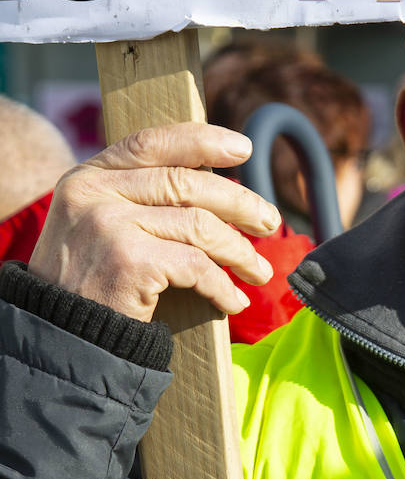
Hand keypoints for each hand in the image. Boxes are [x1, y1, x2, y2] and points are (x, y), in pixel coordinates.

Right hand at [28, 122, 281, 321]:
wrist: (61, 337)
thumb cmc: (91, 284)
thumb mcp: (99, 225)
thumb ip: (138, 198)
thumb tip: (215, 181)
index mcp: (87, 176)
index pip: (152, 143)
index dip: (203, 141)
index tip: (244, 149)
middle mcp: (95, 192)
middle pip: (187, 184)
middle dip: (240, 203)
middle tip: (270, 222)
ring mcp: (110, 224)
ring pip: (200, 225)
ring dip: (239, 252)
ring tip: (259, 272)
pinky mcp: (129, 261)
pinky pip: (197, 267)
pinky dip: (223, 287)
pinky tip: (234, 301)